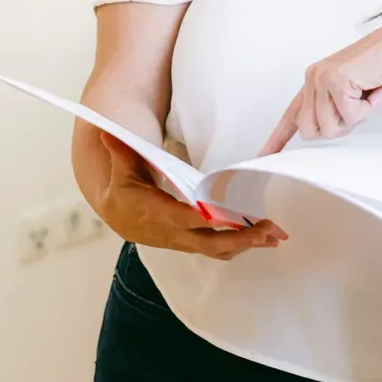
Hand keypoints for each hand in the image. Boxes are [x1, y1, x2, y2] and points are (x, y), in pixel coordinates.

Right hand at [92, 134, 285, 258]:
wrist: (119, 215)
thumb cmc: (123, 188)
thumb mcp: (121, 167)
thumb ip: (121, 151)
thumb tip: (107, 131)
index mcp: (153, 212)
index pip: (179, 217)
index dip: (199, 218)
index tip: (221, 216)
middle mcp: (170, 232)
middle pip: (206, 240)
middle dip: (238, 237)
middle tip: (267, 231)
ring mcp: (182, 241)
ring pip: (216, 248)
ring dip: (246, 244)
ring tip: (274, 236)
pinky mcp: (191, 243)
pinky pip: (217, 249)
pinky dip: (239, 246)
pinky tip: (262, 240)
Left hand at [260, 12, 381, 154]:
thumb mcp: (356, 92)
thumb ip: (336, 110)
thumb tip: (327, 130)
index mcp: (315, 80)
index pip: (292, 114)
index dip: (277, 138)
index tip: (264, 155)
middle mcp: (313, 77)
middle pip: (312, 131)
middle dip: (340, 127)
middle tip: (360, 104)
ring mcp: (323, 78)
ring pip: (331, 128)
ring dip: (357, 117)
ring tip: (369, 92)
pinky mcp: (337, 81)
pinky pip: (351, 117)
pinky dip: (369, 108)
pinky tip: (375, 87)